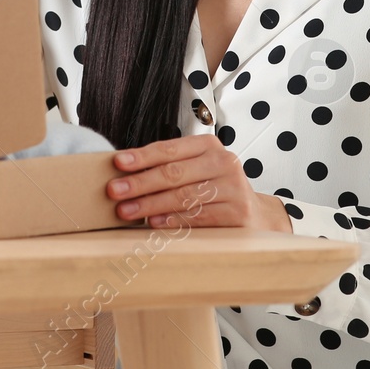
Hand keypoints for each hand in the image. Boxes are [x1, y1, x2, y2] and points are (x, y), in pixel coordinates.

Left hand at [107, 134, 292, 231]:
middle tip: (114, 190)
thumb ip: (169, 167)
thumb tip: (124, 173)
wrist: (255, 215)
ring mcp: (232, 187)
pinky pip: (198, 216)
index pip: (170, 150)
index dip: (142, 156)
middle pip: (174, 173)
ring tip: (126, 211)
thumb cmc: (215, 189)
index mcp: (209, 146)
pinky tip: (154, 223)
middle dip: (140, 182)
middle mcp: (223, 162)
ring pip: (183, 196)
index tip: (118, 163)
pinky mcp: (237, 212)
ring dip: (151, 204)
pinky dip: (173, 220)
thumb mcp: (197, 169)